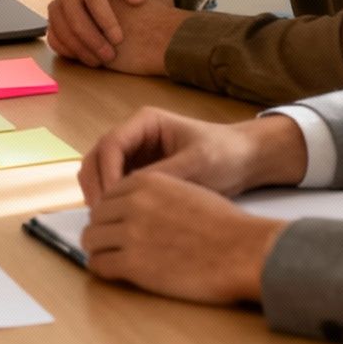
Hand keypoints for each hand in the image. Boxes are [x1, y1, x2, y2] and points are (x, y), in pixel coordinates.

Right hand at [46, 0, 182, 73]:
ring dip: (79, 48)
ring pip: (60, 27)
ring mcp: (57, 4)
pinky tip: (85, 59)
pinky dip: (67, 50)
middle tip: (109, 55)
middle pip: (72, 14)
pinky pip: (52, 37)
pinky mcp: (53, 21)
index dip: (104, 19)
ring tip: (99, 61)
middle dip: (90, 38)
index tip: (119, 38)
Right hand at [79, 109, 304, 204]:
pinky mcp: (139, 172)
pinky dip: (111, 201)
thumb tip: (129, 195)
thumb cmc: (224, 154)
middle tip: (101, 215)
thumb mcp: (195, 164)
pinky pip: (115, 185)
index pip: (110, 144)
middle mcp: (134, 135)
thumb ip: (162, 176)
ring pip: (100, 171)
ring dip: (99, 193)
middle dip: (96, 184)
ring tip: (107, 221)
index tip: (111, 200)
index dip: (106, 172)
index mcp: (145, 122)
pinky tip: (119, 221)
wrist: (246, 161)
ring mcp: (134, 153)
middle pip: (97, 156)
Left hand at [82, 170, 285, 304]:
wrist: (243, 251)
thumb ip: (157, 195)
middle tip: (112, 244)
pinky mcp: (133, 264)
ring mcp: (130, 234)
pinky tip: (114, 273)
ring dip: (99, 250)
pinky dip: (102, 270)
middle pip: (96, 217)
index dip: (111, 212)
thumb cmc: (225, 225)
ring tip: (111, 259)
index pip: (108, 194)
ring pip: (91, 240)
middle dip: (102, 230)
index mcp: (146, 182)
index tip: (116, 224)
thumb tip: (136, 209)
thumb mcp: (187, 191)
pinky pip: (99, 265)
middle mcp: (133, 203)